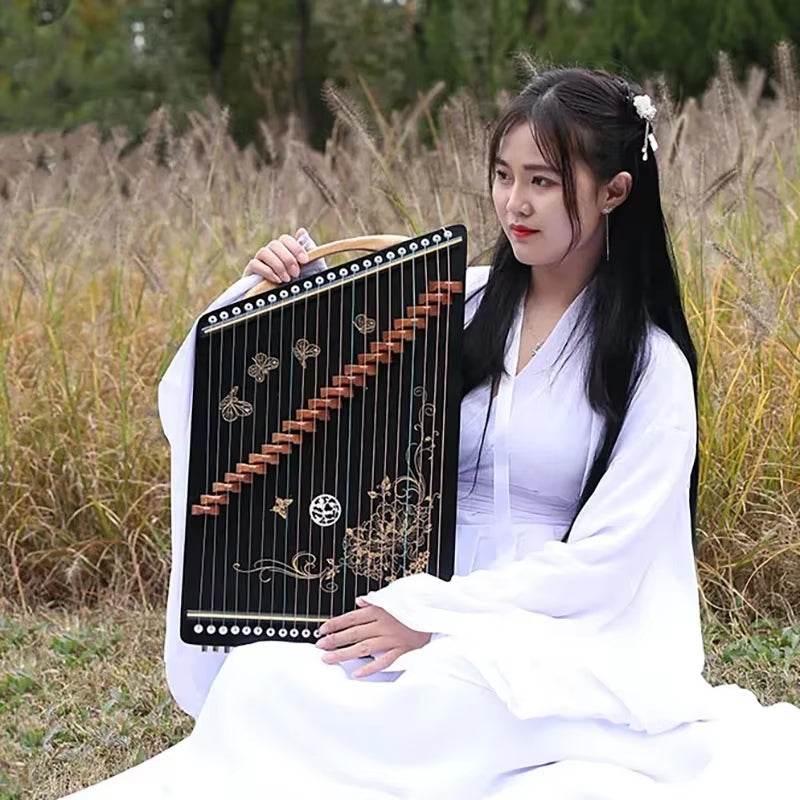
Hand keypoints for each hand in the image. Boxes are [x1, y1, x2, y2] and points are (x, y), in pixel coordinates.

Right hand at [244, 227, 310, 282]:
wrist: (291, 306)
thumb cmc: (301, 286)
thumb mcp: (311, 268)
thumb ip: (308, 250)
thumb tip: (302, 231)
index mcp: (284, 250)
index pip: (285, 239)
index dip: (295, 247)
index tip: (305, 260)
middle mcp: (271, 253)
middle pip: (275, 244)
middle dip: (288, 259)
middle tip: (296, 273)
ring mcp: (259, 262)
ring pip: (264, 252)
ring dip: (278, 265)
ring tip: (287, 279)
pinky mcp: (251, 272)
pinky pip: (254, 264)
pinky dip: (267, 271)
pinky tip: (277, 280)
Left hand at [316, 598, 430, 677]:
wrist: (438, 615)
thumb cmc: (415, 608)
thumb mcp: (395, 599)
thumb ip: (375, 602)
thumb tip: (359, 602)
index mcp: (380, 610)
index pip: (352, 617)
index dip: (335, 623)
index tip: (321, 630)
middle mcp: (383, 624)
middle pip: (354, 632)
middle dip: (334, 639)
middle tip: (319, 646)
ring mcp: (392, 638)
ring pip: (363, 647)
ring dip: (344, 653)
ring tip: (329, 659)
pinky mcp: (402, 650)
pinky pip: (383, 660)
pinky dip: (370, 667)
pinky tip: (357, 673)